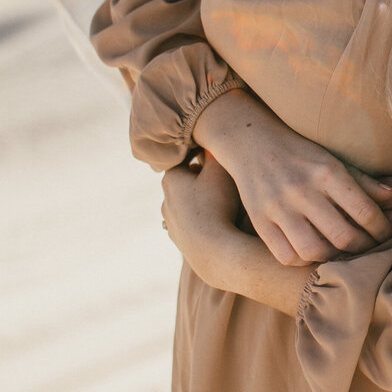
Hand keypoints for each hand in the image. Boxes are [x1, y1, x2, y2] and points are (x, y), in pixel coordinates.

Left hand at [161, 153, 245, 289]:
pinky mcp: (180, 241)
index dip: (204, 156)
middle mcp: (166, 200)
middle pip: (187, 182)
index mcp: (171, 179)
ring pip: (188, 204)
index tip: (219, 157)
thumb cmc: (217, 205)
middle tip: (225, 181)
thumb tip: (212, 141)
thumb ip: (215, 152)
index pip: (187, 159)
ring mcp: (171, 223)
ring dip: (202, 202)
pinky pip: (191, 224)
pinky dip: (202, 220)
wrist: (214, 250)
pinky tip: (217, 223)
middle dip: (203, 179)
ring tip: (223, 204)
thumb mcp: (219, 170)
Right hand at [193, 88, 391, 265]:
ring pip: (314, 250)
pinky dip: (303, 260)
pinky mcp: (260, 221)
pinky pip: (286, 256)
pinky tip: (312, 251)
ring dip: (333, 258)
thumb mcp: (332, 159)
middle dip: (363, 248)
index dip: (382, 230)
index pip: (364, 211)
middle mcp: (303, 190)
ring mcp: (279, 208)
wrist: (251, 142)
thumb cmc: (300, 153)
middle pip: (343, 236)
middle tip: (368, 248)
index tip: (385, 234)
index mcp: (327, 172)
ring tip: (340, 252)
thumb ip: (362, 181)